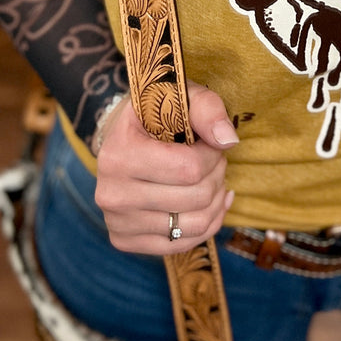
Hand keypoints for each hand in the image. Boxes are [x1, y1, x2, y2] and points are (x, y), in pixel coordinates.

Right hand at [93, 83, 237, 255]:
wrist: (122, 139)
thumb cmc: (154, 116)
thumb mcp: (178, 97)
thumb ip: (206, 109)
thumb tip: (228, 141)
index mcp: (119, 155)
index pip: (189, 168)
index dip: (213, 155)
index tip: (212, 143)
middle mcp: (111, 193)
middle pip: (195, 197)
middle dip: (217, 175)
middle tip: (216, 160)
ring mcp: (116, 222)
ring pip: (194, 224)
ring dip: (216, 200)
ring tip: (213, 179)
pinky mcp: (124, 241)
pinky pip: (183, 243)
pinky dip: (208, 224)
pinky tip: (211, 202)